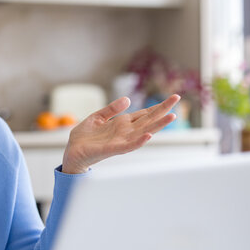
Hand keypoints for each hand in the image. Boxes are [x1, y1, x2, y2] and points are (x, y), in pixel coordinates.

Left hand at [62, 94, 179, 173]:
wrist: (72, 151)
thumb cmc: (85, 137)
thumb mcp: (97, 117)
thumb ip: (111, 109)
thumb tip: (128, 99)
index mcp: (122, 123)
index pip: (144, 113)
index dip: (157, 106)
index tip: (172, 97)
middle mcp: (125, 132)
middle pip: (148, 119)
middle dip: (162, 110)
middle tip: (177, 98)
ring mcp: (120, 140)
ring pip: (143, 132)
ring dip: (157, 125)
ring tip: (172, 116)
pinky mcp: (112, 149)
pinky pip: (128, 146)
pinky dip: (139, 141)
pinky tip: (148, 136)